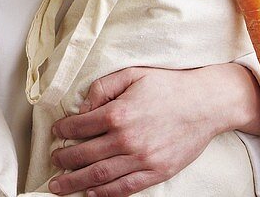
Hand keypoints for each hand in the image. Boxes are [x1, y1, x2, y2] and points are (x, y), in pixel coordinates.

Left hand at [47, 64, 259, 196]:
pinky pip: (125, 188)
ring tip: (59, 186)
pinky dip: (105, 193)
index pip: (79, 127)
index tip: (56, 133)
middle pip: (84, 155)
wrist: (206, 103)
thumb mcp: (131, 74)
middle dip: (64, 160)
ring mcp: (141, 159)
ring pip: (100, 176)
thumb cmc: (168, 86)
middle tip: (53, 162)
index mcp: (117, 113)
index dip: (63, 130)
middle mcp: (126, 139)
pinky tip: (90, 193)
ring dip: (75, 182)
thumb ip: (102, 88)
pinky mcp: (156, 172)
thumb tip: (82, 107)